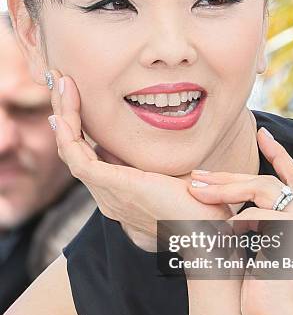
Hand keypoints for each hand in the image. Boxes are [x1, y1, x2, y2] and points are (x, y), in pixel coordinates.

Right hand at [47, 70, 232, 249]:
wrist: (208, 232)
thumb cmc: (201, 207)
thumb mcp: (177, 177)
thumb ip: (161, 162)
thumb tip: (162, 137)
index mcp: (121, 191)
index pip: (89, 155)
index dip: (81, 126)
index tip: (80, 95)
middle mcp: (107, 193)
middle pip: (74, 150)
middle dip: (66, 114)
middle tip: (62, 82)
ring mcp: (105, 192)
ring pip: (70, 150)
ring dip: (64, 115)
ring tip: (62, 83)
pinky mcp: (109, 186)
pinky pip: (76, 155)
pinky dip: (69, 129)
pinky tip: (68, 105)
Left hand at [188, 128, 292, 314]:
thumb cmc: (271, 295)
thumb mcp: (266, 252)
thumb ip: (262, 226)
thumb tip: (230, 208)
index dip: (279, 154)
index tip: (264, 133)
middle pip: (270, 181)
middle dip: (230, 176)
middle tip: (198, 174)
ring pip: (262, 187)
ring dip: (225, 188)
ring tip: (195, 190)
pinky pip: (257, 212)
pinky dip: (236, 219)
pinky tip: (223, 230)